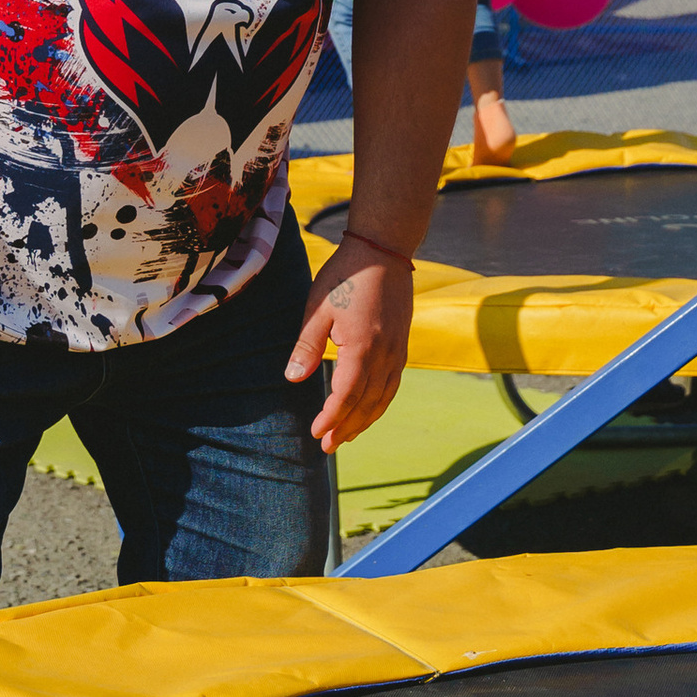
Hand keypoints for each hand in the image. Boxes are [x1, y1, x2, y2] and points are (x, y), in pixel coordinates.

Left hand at [288, 231, 413, 449]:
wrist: (384, 250)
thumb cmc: (346, 275)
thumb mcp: (318, 308)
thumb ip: (307, 345)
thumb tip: (294, 378)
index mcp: (363, 348)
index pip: (347, 396)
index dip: (331, 417)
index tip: (316, 432)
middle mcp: (386, 355)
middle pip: (367, 403)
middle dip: (347, 427)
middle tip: (327, 446)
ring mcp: (398, 351)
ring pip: (383, 398)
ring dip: (364, 421)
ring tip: (346, 436)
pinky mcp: (402, 345)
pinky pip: (392, 385)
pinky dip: (379, 404)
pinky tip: (367, 410)